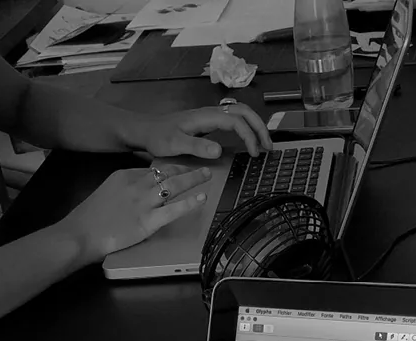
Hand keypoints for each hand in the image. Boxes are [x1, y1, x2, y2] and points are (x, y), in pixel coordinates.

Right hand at [59, 164, 210, 260]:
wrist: (82, 232)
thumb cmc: (91, 217)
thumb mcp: (107, 192)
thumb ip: (124, 189)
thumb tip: (137, 191)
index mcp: (125, 175)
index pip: (152, 169)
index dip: (170, 169)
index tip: (180, 169)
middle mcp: (137, 185)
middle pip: (167, 173)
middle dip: (186, 169)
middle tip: (202, 167)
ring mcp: (143, 202)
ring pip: (174, 186)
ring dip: (193, 179)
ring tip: (207, 175)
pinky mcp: (148, 221)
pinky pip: (173, 209)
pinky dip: (189, 203)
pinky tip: (201, 198)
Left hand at [132, 104, 271, 158]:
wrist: (146, 129)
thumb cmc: (159, 137)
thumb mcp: (175, 144)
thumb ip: (197, 146)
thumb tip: (219, 150)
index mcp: (206, 116)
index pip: (236, 121)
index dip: (249, 136)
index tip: (254, 154)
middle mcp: (211, 112)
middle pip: (244, 111)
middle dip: (260, 127)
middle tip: (269, 147)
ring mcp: (211, 115)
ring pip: (241, 113)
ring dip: (255, 126)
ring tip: (264, 145)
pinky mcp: (209, 121)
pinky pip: (235, 119)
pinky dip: (247, 127)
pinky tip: (249, 140)